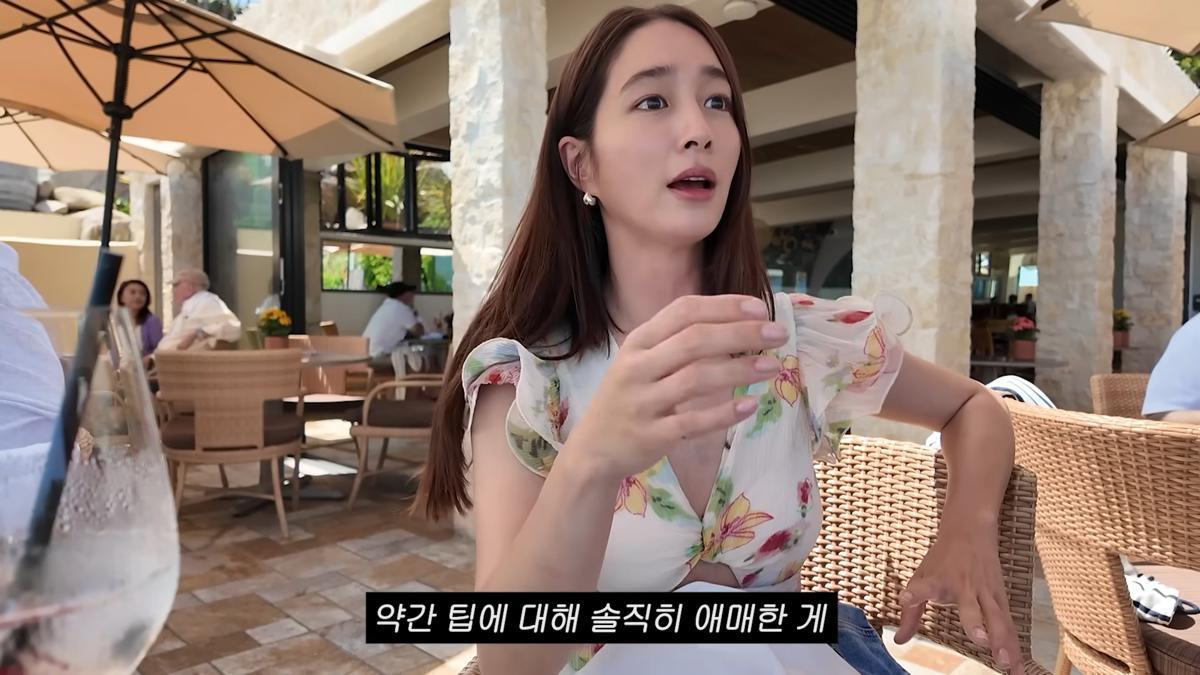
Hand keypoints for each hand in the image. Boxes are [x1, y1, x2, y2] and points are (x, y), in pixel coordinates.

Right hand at [567, 294, 787, 479]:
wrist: (593, 450)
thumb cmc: (628, 398)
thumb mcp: (641, 361)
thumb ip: (678, 342)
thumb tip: (738, 322)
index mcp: (638, 342)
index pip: (684, 311)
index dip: (723, 306)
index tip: (759, 310)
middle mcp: (637, 367)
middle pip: (694, 340)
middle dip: (741, 333)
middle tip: (778, 334)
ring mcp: (642, 402)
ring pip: (696, 379)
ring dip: (740, 370)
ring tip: (773, 366)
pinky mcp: (650, 436)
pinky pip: (692, 422)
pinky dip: (723, 413)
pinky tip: (749, 406)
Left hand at [896, 523, 1023, 673]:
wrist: (970, 531)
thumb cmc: (942, 560)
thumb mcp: (921, 579)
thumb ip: (911, 613)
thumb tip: (899, 641)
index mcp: (939, 581)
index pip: (924, 587)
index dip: (914, 594)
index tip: (906, 598)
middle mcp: (965, 587)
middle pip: (972, 607)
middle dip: (976, 624)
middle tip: (980, 640)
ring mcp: (987, 593)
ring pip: (997, 619)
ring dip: (1002, 641)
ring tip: (1004, 663)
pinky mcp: (1002, 600)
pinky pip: (1010, 627)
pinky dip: (1015, 647)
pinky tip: (1018, 669)